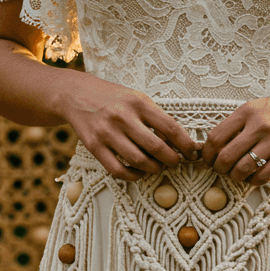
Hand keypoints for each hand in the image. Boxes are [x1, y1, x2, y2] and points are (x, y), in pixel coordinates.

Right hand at [58, 74, 202, 181]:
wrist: (77, 95)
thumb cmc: (113, 98)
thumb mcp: (136, 98)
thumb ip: (155, 117)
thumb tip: (178, 141)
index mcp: (139, 103)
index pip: (171, 128)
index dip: (186, 144)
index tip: (192, 153)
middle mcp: (123, 118)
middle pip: (156, 147)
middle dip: (172, 160)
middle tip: (176, 163)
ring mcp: (108, 133)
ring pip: (139, 161)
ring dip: (154, 168)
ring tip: (159, 167)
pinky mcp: (95, 147)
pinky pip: (118, 170)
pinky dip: (133, 176)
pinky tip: (140, 172)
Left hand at [201, 85, 269, 184]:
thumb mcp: (257, 107)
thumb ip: (237, 124)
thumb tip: (214, 146)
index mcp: (247, 112)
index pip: (215, 138)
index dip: (208, 154)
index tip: (210, 159)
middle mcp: (259, 125)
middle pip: (226, 157)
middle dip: (220, 169)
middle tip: (223, 170)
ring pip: (243, 169)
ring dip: (236, 177)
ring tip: (238, 174)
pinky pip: (264, 176)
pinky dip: (254, 181)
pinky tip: (254, 178)